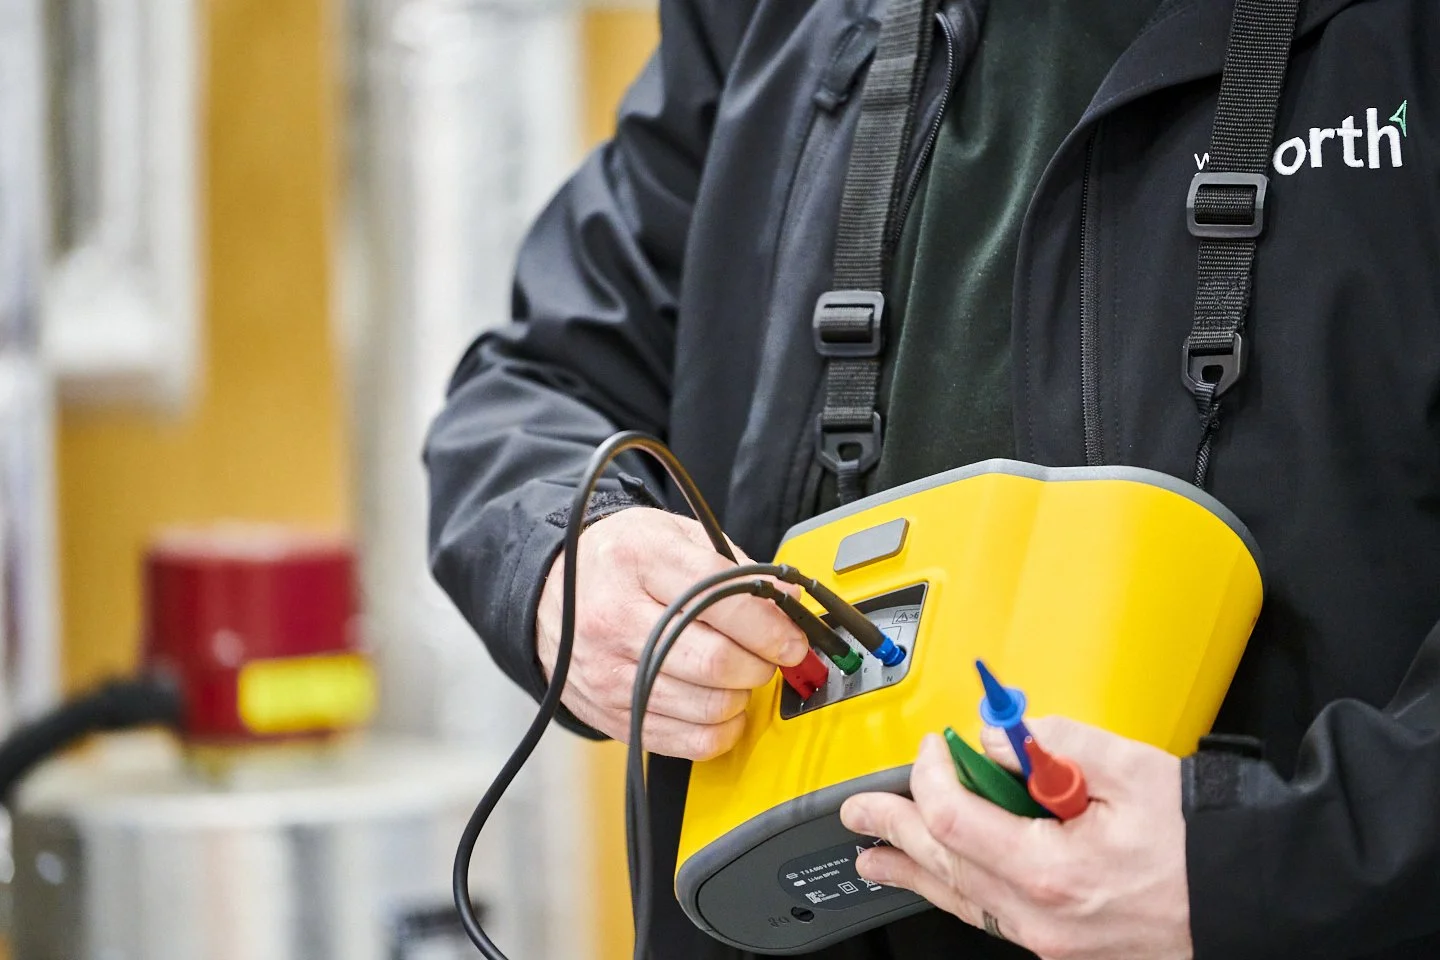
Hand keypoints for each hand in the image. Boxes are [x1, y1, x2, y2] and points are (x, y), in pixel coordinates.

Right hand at [535, 507, 807, 759]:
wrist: (548, 589)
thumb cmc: (619, 560)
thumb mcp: (673, 536)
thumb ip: (735, 567)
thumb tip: (790, 600)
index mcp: (638, 560)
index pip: (722, 600)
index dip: (772, 626)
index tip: (792, 637)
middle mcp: (616, 617)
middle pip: (717, 661)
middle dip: (762, 664)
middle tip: (769, 655)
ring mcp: (609, 671)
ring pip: (708, 706)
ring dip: (742, 697)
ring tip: (740, 676)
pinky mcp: (609, 713)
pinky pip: (686, 741)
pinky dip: (720, 730)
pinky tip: (721, 706)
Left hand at [839, 717, 1190, 959]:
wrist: (1251, 900)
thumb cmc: (1200, 841)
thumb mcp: (1130, 769)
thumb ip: (1054, 742)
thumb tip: (996, 736)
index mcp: (1050, 868)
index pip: (954, 816)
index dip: (932, 774)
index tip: (936, 746)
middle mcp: (1040, 914)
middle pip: (944, 864)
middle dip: (894, 831)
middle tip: (858, 814)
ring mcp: (1050, 938)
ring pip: (962, 898)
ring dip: (913, 871)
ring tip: (874, 859)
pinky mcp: (1064, 947)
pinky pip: (991, 915)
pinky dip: (957, 892)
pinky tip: (942, 883)